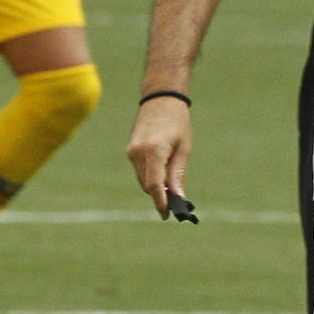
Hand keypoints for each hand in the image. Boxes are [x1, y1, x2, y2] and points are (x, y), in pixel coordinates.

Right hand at [126, 97, 191, 219]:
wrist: (161, 98)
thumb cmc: (178, 121)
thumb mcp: (184, 147)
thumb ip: (178, 173)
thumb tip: (178, 196)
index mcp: (154, 151)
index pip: (154, 184)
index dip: (160, 201)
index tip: (166, 215)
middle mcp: (138, 153)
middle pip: (147, 185)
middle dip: (159, 196)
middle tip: (174, 206)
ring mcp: (132, 151)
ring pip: (142, 179)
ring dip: (154, 186)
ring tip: (170, 191)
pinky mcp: (130, 150)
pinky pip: (140, 170)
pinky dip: (149, 176)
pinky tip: (161, 176)